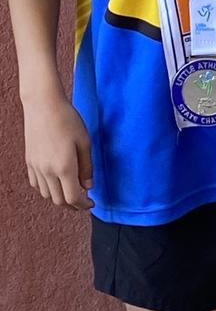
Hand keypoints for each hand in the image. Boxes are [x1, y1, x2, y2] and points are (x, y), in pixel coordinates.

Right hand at [23, 87, 93, 210]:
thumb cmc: (68, 120)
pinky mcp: (29, 161)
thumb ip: (87, 167)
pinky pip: (36, 184)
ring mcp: (36, 167)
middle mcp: (48, 171)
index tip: (91, 204)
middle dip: (72, 205)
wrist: (44, 105)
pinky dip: (47, 189)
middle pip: (59, 200)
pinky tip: (56, 182)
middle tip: (83, 201)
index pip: (73, 198)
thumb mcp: (85, 142)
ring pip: (47, 194)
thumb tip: (88, 186)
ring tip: (71, 191)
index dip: (83, 205)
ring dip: (59, 198)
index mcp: (65, 167)